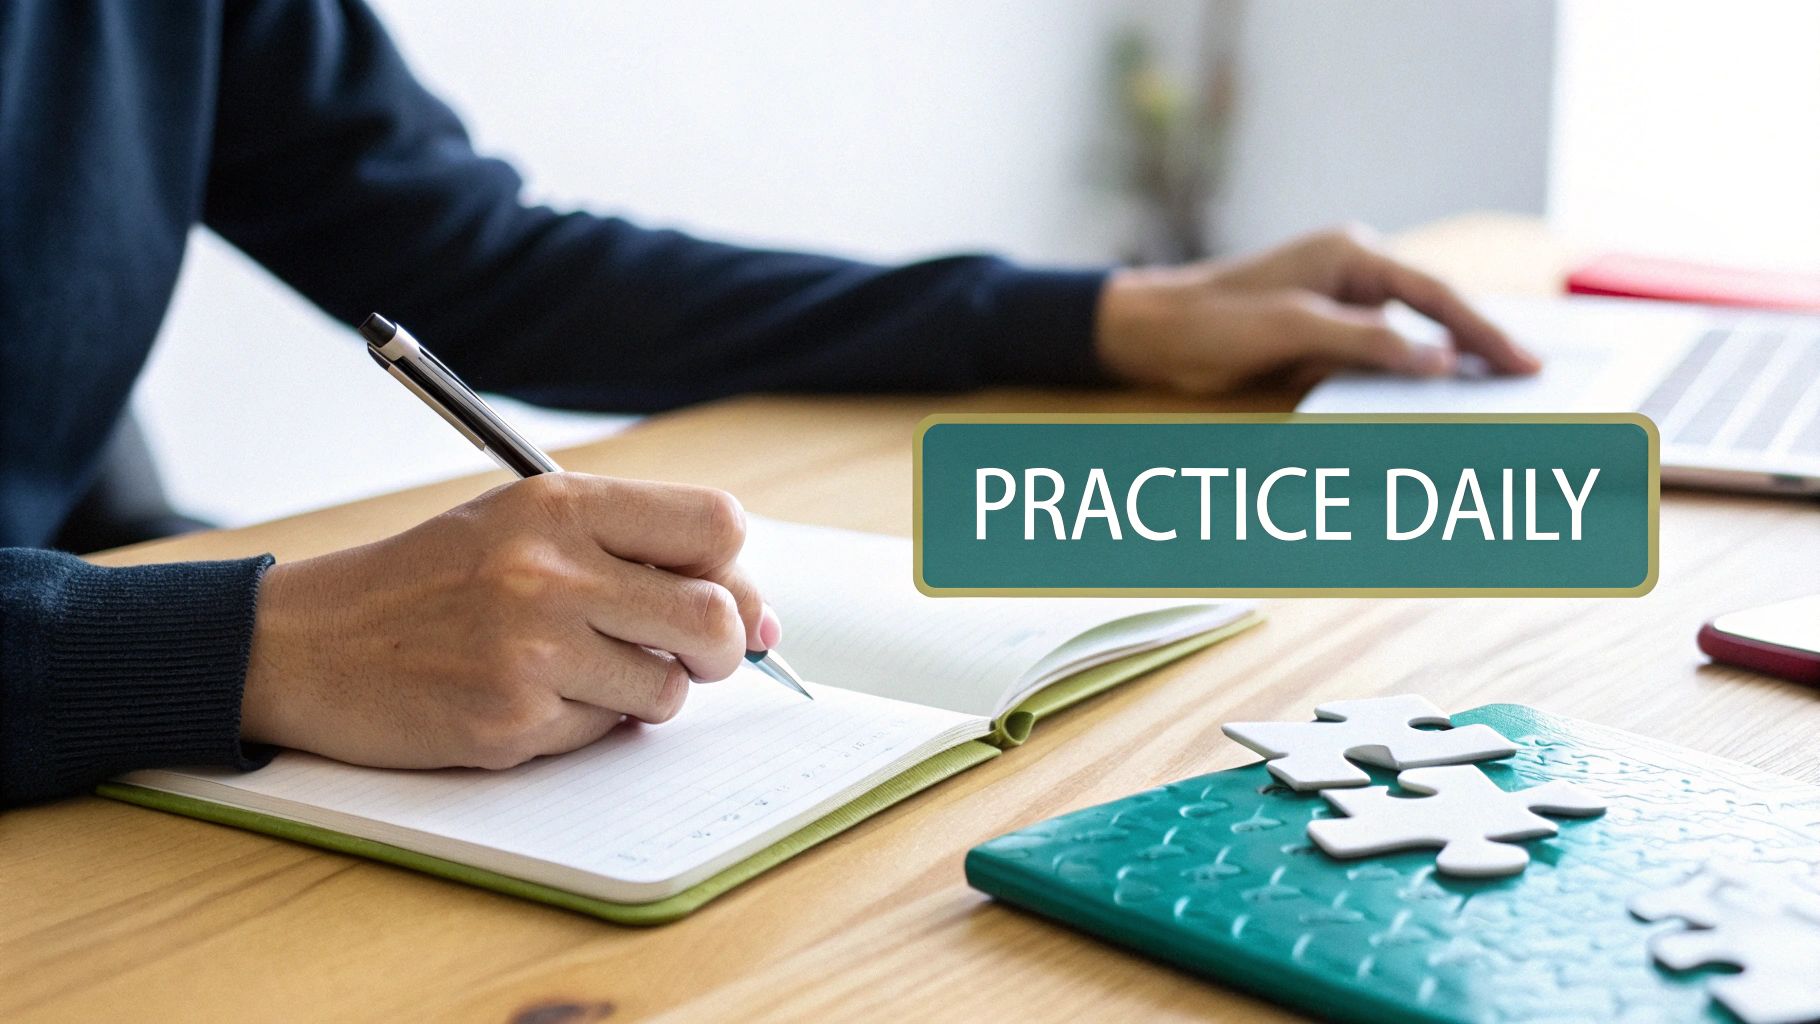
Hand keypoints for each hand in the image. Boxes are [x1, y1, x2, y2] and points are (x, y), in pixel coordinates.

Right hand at [239, 474, 778, 769]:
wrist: (304, 643)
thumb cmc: (427, 583)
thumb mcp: (520, 527)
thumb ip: (629, 553)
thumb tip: (757, 618)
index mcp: (558, 504)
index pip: (716, 524)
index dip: (735, 567)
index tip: (725, 594)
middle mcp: (549, 569)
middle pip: (715, 614)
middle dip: (723, 648)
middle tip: (693, 656)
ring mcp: (530, 647)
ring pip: (669, 687)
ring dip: (645, 693)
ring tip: (583, 673)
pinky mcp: (510, 718)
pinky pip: (603, 732)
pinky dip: (584, 725)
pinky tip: (528, 699)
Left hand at [1094, 225, 1541, 393]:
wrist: (1154, 336)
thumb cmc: (1213, 320)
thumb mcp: (1293, 329)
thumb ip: (1367, 342)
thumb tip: (1438, 358)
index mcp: (1350, 255)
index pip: (1433, 294)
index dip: (1481, 330)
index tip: (1523, 361)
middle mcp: (1351, 275)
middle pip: (1431, 314)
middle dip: (1476, 348)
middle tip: (1528, 382)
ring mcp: (1336, 307)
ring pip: (1406, 342)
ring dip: (1440, 371)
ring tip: (1491, 402)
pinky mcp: (1319, 339)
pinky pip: (1373, 363)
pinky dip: (1399, 385)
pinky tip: (1427, 409)